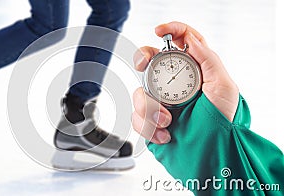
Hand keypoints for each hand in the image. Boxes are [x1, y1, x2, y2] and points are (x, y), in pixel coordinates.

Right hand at [132, 21, 238, 143]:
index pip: (181, 41)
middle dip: (142, 60)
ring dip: (150, 107)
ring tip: (167, 121)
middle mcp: (174, 82)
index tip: (159, 31)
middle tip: (143, 66)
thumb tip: (191, 41)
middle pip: (149, 60)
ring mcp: (161, 101)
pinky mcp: (151, 119)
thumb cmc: (223, 121)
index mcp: (193, 70)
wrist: (211, 152)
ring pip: (140, 92)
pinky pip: (138, 117)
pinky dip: (149, 126)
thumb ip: (209, 60)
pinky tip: (165, 134)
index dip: (170, 30)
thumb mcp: (224, 87)